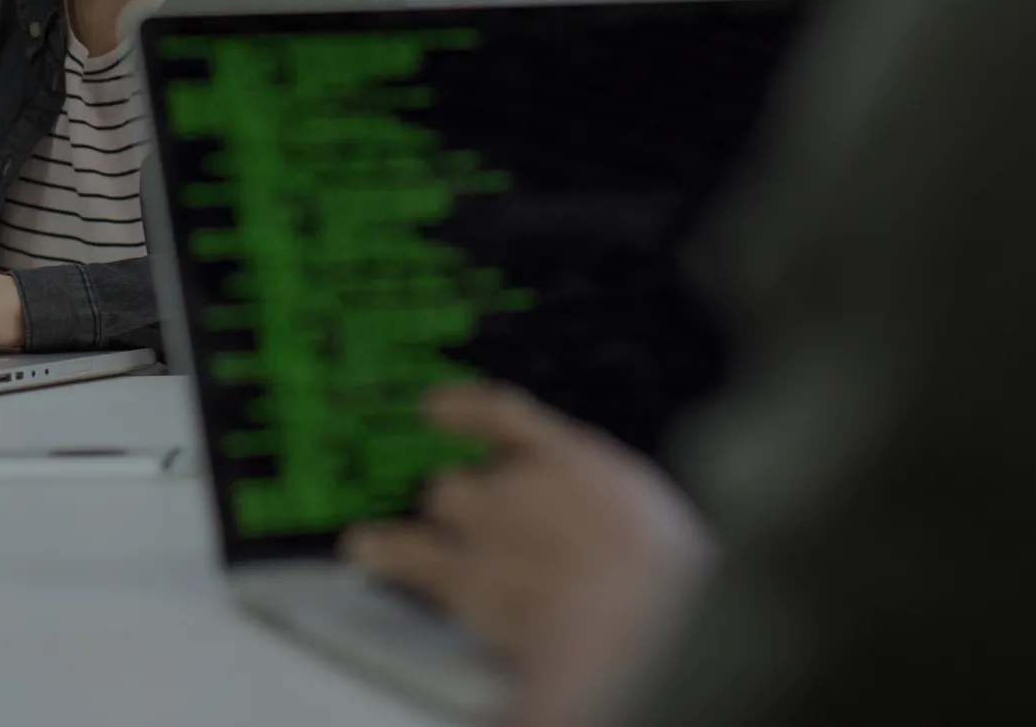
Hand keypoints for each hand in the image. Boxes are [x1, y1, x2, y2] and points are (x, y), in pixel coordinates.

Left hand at [343, 385, 711, 726]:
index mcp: (583, 463)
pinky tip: (364, 547)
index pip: (510, 418)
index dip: (467, 410)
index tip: (436, 406)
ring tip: (429, 542)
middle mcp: (524, 483)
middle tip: (492, 532)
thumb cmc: (671, 588)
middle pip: (475, 476)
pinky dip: (382, 550)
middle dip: (476, 500)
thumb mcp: (667, 536)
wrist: (636, 628)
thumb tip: (626, 538)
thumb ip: (621, 520)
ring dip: (442, 523)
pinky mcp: (463, 575)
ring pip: (445, 500)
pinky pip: (406, 552)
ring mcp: (488, 524)